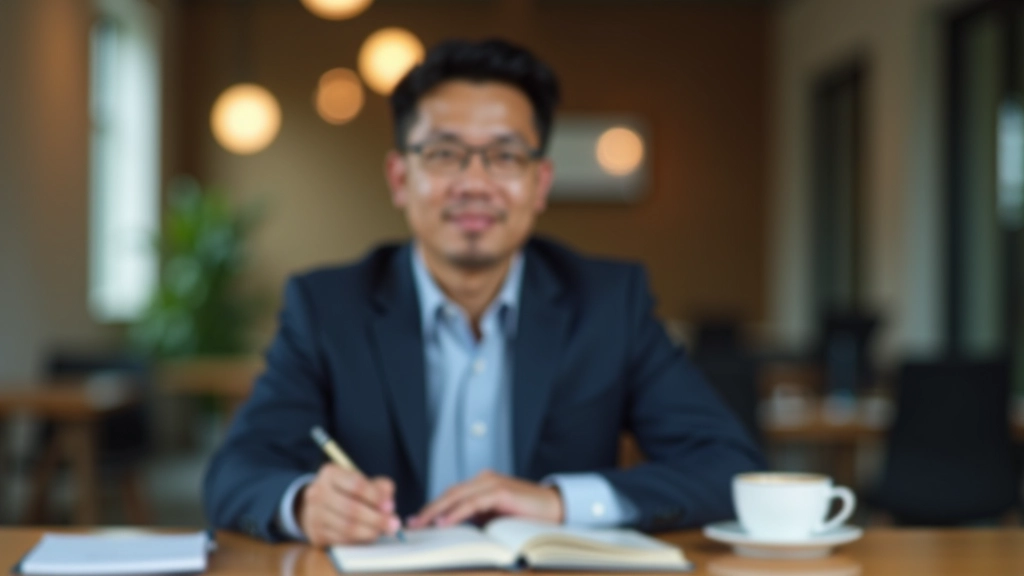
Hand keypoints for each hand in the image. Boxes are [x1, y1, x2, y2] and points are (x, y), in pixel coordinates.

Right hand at [296, 463, 400, 545]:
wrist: (320, 505)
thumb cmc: (347, 491)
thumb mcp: (363, 481)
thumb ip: (379, 487)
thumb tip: (388, 504)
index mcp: (330, 473)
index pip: (356, 485)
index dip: (375, 497)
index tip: (390, 506)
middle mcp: (318, 492)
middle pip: (351, 508)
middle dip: (376, 518)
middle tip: (394, 524)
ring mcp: (314, 514)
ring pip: (346, 527)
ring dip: (370, 531)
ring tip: (383, 531)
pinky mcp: (316, 533)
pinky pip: (342, 540)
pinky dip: (359, 540)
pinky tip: (369, 536)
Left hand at [407, 470, 563, 528]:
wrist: (556, 510)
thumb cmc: (526, 517)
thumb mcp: (495, 519)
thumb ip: (475, 520)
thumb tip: (449, 530)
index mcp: (481, 486)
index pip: (450, 496)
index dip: (431, 509)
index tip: (415, 523)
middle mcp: (484, 480)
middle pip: (449, 494)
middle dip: (428, 510)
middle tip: (410, 525)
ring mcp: (492, 484)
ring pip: (457, 496)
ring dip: (437, 511)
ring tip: (421, 525)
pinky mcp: (501, 491)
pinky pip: (473, 502)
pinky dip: (457, 512)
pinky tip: (444, 522)